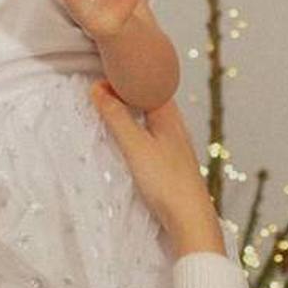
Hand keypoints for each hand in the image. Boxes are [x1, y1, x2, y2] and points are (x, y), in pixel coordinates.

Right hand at [89, 79, 225, 257]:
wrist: (190, 219)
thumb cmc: (167, 181)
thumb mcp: (135, 145)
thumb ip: (116, 117)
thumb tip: (98, 89)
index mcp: (169, 115)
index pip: (148, 82)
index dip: (128, 73)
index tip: (104, 68)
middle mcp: (174, 126)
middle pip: (150, 97)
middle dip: (128, 88)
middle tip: (102, 82)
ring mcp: (173, 144)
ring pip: (150, 116)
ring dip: (132, 108)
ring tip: (109, 104)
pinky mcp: (169, 161)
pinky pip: (150, 133)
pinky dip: (135, 127)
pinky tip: (127, 136)